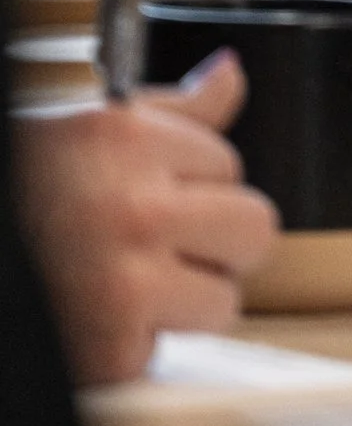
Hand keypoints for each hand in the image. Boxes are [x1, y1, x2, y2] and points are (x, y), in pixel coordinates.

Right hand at [14, 56, 279, 383]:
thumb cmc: (21, 193)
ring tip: (118, 287)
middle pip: (254, 229)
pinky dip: (132, 349)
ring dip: (180, 304)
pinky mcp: (112, 350)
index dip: (191, 188)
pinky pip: (167, 353)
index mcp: (126, 142)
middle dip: (213, 245)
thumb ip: (169, 113)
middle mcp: (135, 208)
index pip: (229, 165)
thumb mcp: (84, 135)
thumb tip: (231, 72)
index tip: (148, 199)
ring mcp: (126, 283)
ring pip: (223, 300)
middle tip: (155, 250)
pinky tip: (92, 321)